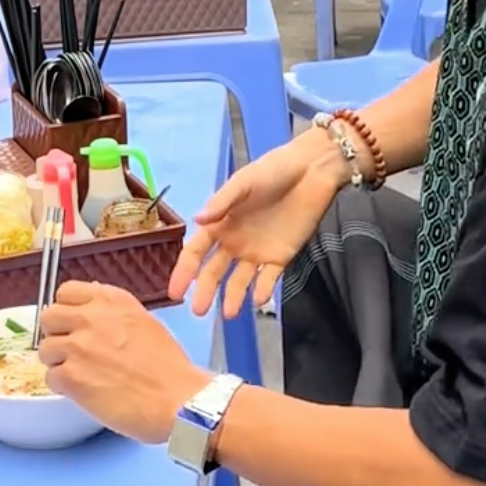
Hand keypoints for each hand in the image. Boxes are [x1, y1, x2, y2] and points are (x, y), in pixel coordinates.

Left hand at [37, 282, 208, 442]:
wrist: (178, 400)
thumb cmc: (168, 367)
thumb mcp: (142, 322)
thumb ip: (111, 312)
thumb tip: (89, 303)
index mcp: (110, 301)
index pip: (66, 292)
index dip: (67, 310)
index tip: (74, 324)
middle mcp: (90, 317)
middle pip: (49, 317)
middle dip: (57, 334)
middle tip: (73, 352)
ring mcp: (78, 346)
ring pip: (45, 349)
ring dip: (59, 362)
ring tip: (82, 375)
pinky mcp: (71, 376)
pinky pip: (51, 377)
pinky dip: (63, 387)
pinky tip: (84, 392)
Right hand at [168, 132, 346, 317]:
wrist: (311, 171)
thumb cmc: (271, 171)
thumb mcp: (243, 183)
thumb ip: (221, 203)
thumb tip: (196, 220)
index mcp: (220, 224)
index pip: (196, 252)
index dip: (184, 271)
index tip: (174, 292)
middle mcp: (234, 242)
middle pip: (214, 271)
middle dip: (204, 291)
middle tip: (197, 311)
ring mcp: (257, 251)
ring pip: (239, 280)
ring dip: (233, 297)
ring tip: (229, 315)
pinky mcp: (281, 256)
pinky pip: (269, 278)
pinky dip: (263, 290)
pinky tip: (258, 300)